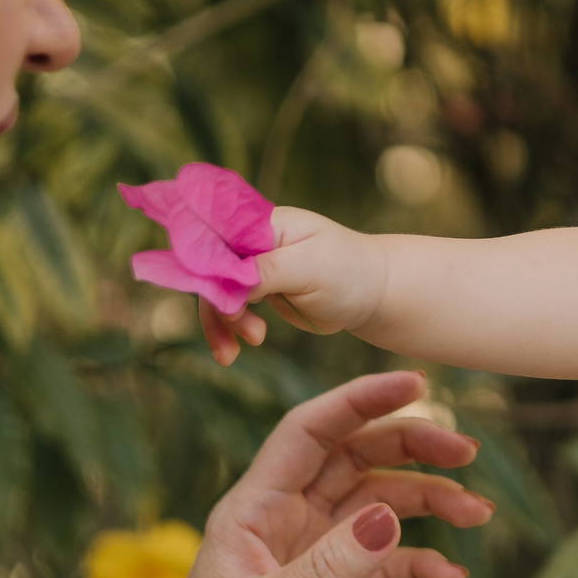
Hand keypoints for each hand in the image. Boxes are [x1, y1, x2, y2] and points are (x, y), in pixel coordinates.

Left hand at [118, 371, 491, 577]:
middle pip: (358, 460)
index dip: (360, 401)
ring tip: (477, 513)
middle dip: (412, 448)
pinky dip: (424, 565)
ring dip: (430, 504)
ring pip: (383, 510)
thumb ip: (330, 566)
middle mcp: (287, 525)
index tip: (417, 385)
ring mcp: (316, 564)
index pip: (311, 432)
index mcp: (254, 510)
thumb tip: (394, 518)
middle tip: (466, 451)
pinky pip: (392, 569)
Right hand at [199, 206, 386, 363]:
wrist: (372, 294)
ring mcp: (254, 267)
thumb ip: (264, 270)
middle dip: (215, 305)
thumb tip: (221, 282)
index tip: (215, 300)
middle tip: (234, 335)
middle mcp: (253, 241)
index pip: (217, 239)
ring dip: (222, 323)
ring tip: (232, 354)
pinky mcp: (259, 290)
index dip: (205, 267)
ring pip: (217, 293)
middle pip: (211, 270)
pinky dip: (229, 328)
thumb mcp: (307, 267)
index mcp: (262, 224)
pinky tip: (235, 349)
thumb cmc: (347, 272)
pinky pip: (230, 308)